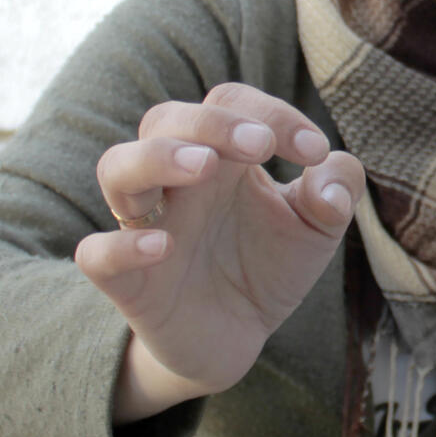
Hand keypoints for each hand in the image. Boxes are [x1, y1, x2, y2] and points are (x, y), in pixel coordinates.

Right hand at [75, 83, 365, 422]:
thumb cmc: (272, 262)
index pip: (231, 102)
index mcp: (225, 155)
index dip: (272, 113)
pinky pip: (95, 253)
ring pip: (117, 168)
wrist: (240, 334)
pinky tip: (161, 247)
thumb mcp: (321, 223)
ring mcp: (147, 226)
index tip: (314, 151)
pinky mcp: (128, 282)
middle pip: (165, 119)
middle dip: (212, 123)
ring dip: (158, 158)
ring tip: (205, 166)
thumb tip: (327, 181)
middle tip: (260, 146)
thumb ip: (340, 187)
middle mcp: (179, 181)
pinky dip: (120, 246)